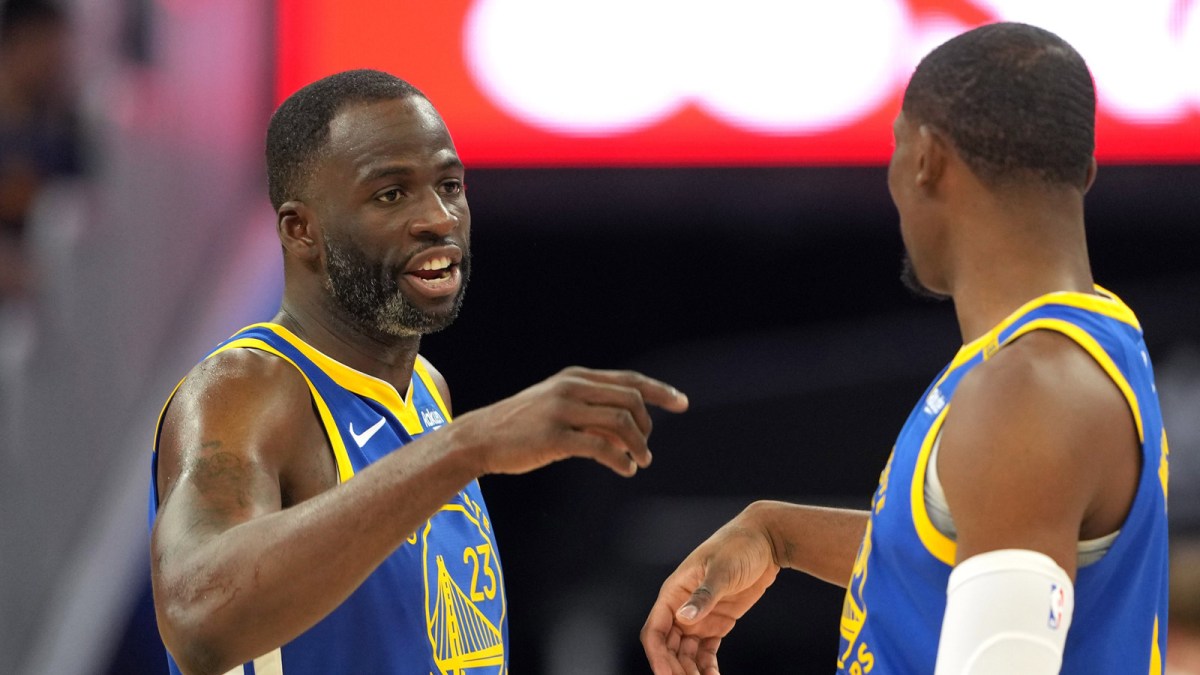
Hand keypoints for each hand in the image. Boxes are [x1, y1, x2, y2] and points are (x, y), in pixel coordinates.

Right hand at [451, 366, 688, 476]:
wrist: (480, 438)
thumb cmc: (522, 426)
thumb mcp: (557, 406)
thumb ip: (591, 410)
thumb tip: (630, 430)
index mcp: (575, 377)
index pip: (628, 379)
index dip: (660, 391)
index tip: (683, 402)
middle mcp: (571, 388)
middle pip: (630, 400)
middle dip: (647, 425)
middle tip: (646, 448)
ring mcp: (562, 411)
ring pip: (620, 423)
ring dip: (638, 445)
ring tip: (639, 462)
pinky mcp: (554, 436)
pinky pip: (601, 447)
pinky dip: (619, 460)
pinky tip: (624, 470)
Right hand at [641, 510, 780, 674]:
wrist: (766, 541)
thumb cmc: (739, 546)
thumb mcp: (722, 570)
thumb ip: (703, 595)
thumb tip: (684, 617)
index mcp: (674, 592)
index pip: (655, 630)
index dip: (658, 656)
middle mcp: (682, 607)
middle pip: (669, 647)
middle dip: (676, 669)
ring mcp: (700, 616)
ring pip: (686, 653)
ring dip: (690, 672)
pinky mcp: (718, 622)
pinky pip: (706, 652)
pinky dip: (707, 668)